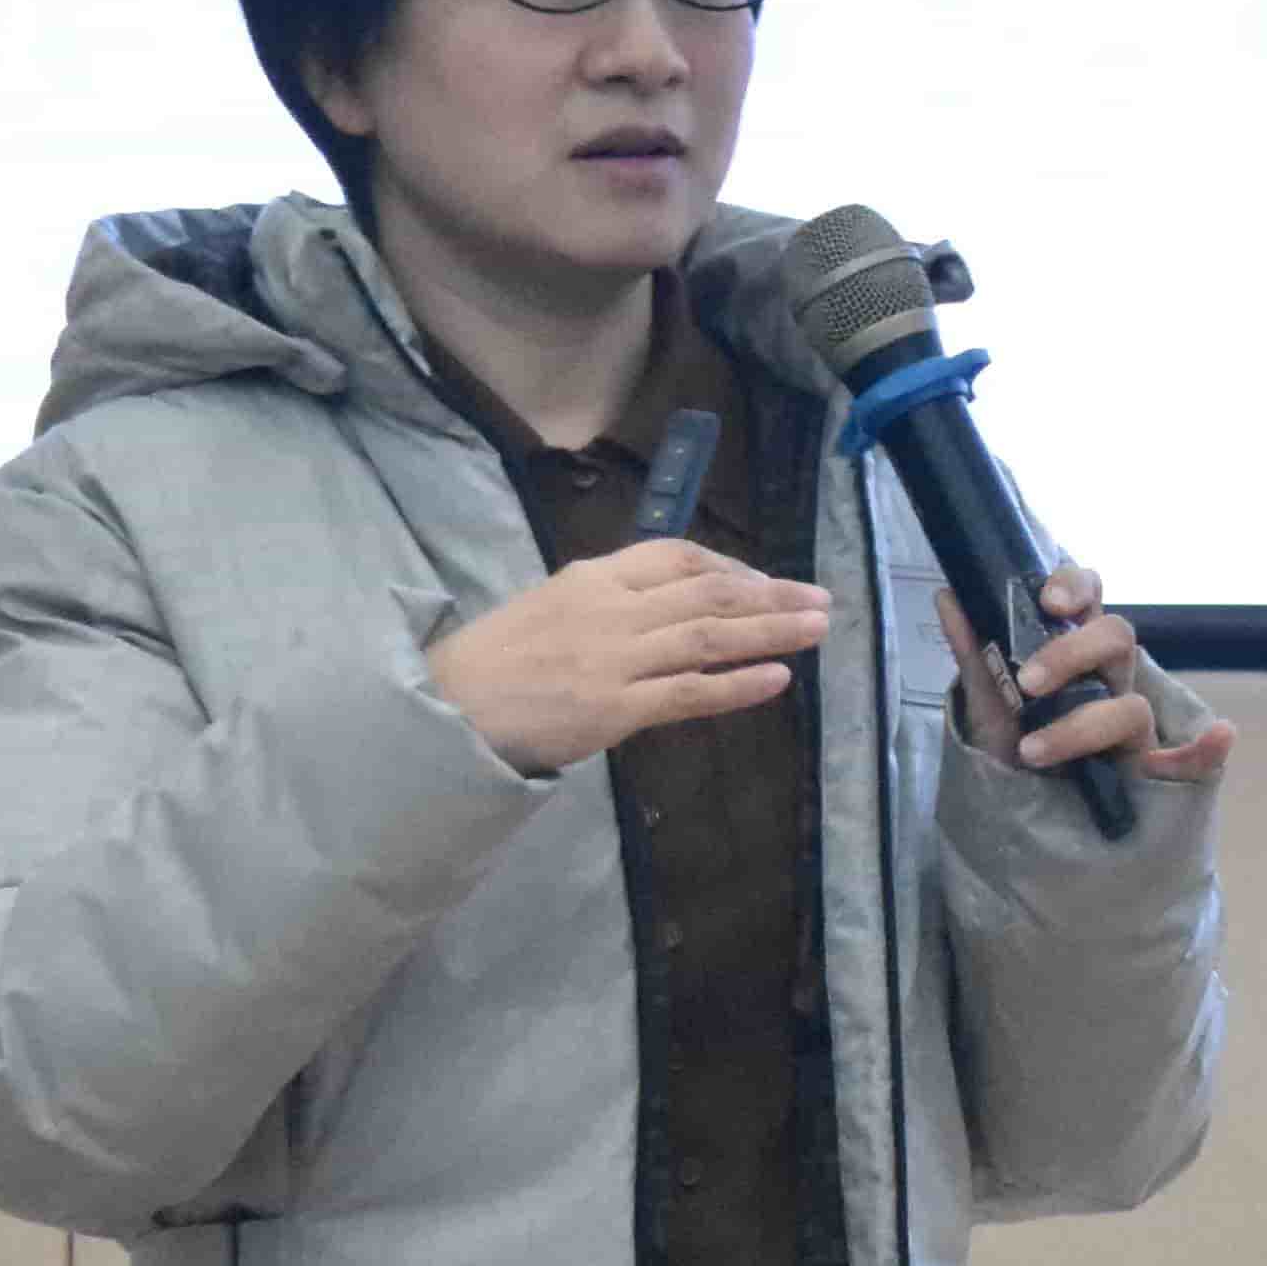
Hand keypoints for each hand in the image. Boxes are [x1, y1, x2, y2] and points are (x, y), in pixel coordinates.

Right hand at [431, 539, 834, 777]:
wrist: (447, 709)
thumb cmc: (491, 662)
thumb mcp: (546, 607)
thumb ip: (602, 602)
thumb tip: (658, 609)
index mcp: (592, 576)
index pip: (676, 556)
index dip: (730, 566)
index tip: (762, 581)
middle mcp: (612, 609)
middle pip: (708, 592)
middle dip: (771, 594)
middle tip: (819, 599)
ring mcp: (616, 658)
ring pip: (710, 636)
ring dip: (770, 630)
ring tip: (816, 628)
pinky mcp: (615, 708)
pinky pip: (691, 693)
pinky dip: (738, 684)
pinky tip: (777, 679)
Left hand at [937, 561, 1237, 785]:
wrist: (1017, 816)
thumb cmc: (1013, 747)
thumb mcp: (988, 705)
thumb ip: (975, 655)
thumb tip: (949, 596)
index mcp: (1073, 649)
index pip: (1090, 597)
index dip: (1077, 586)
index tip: (1049, 602)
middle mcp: (1108, 678)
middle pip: (1117, 638)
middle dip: (1072, 654)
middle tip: (1028, 683)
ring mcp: (1131, 723)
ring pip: (1132, 705)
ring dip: (1083, 727)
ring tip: (1033, 753)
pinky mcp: (1148, 771)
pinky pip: (1190, 760)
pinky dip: (1205, 749)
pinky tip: (1219, 737)